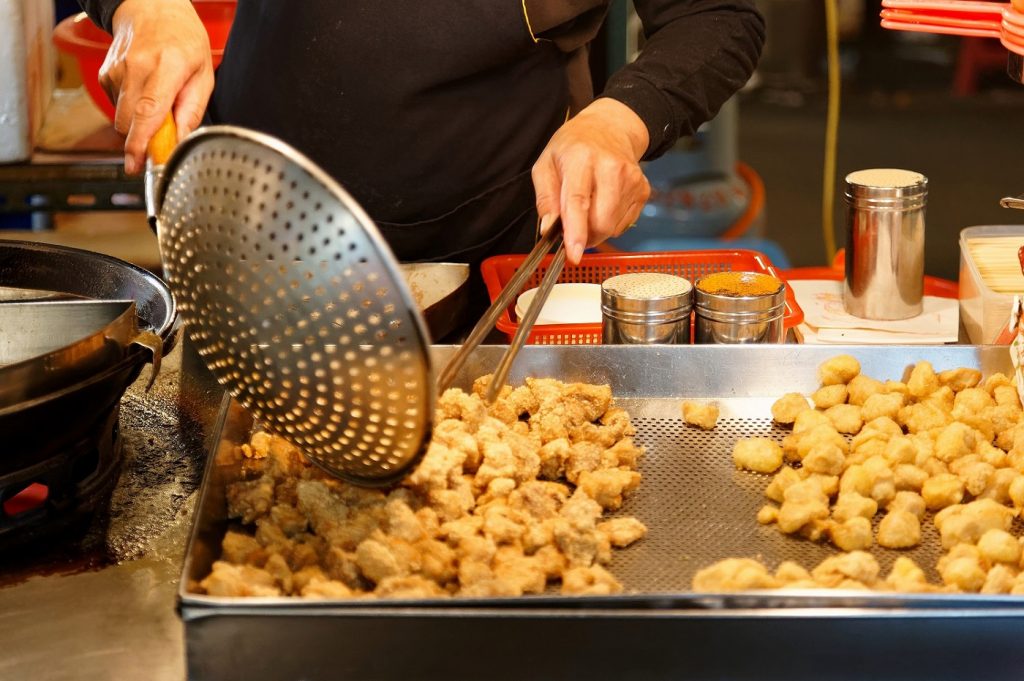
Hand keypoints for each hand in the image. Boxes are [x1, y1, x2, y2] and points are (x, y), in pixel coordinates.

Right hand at [99, 0, 212, 173]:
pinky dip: (131, 111)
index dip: (141, 142)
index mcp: (167, 66)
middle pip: (129, 123)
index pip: (149, 111)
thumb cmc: (183, 40)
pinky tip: (144, 93)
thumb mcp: (203, 74)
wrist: (151, 8)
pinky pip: (117, 108)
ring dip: (139, 125)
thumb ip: (192, 111)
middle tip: (163, 140)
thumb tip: (180, 143)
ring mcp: (117, 70)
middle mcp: (137, 68)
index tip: (138, 164)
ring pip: (121, 119)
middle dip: (143, 142)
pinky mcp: (106, 75)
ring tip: (158, 104)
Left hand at [531, 98, 650, 264]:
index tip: (574, 254)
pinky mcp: (643, 190)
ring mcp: (632, 179)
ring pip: (613, 226)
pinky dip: (610, 223)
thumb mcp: (546, 164)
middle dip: (585, 234)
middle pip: (601, 221)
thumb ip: (545, 198)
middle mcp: (611, 168)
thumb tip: (549, 228)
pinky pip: (624, 224)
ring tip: (589, 207)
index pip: (579, 201)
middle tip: (573, 226)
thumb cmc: (574, 147)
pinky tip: (604, 203)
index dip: (576, 232)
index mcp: (582, 159)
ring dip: (596, 229)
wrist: (610, 128)